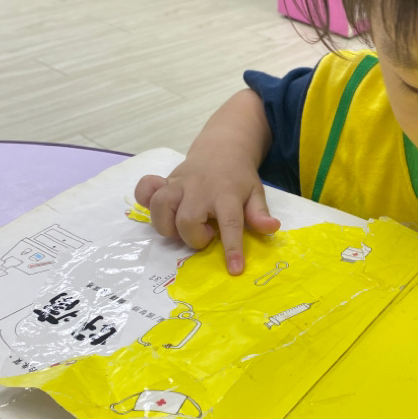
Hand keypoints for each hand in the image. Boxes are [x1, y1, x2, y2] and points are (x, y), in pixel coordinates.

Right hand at [135, 158, 279, 275]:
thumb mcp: (255, 193)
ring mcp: (179, 184)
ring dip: (169, 226)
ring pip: (161, 207)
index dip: (231, 248)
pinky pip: (145, 189)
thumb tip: (271, 228)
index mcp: (226, 194)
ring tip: (184, 227)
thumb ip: (259, 213)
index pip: (230, 223)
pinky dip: (146, 200)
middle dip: (195, 238)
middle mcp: (199, 188)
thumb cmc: (238, 178)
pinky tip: (160, 210)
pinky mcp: (165, 181)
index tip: (234, 269)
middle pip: (187, 220)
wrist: (222, 149)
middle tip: (207, 233)